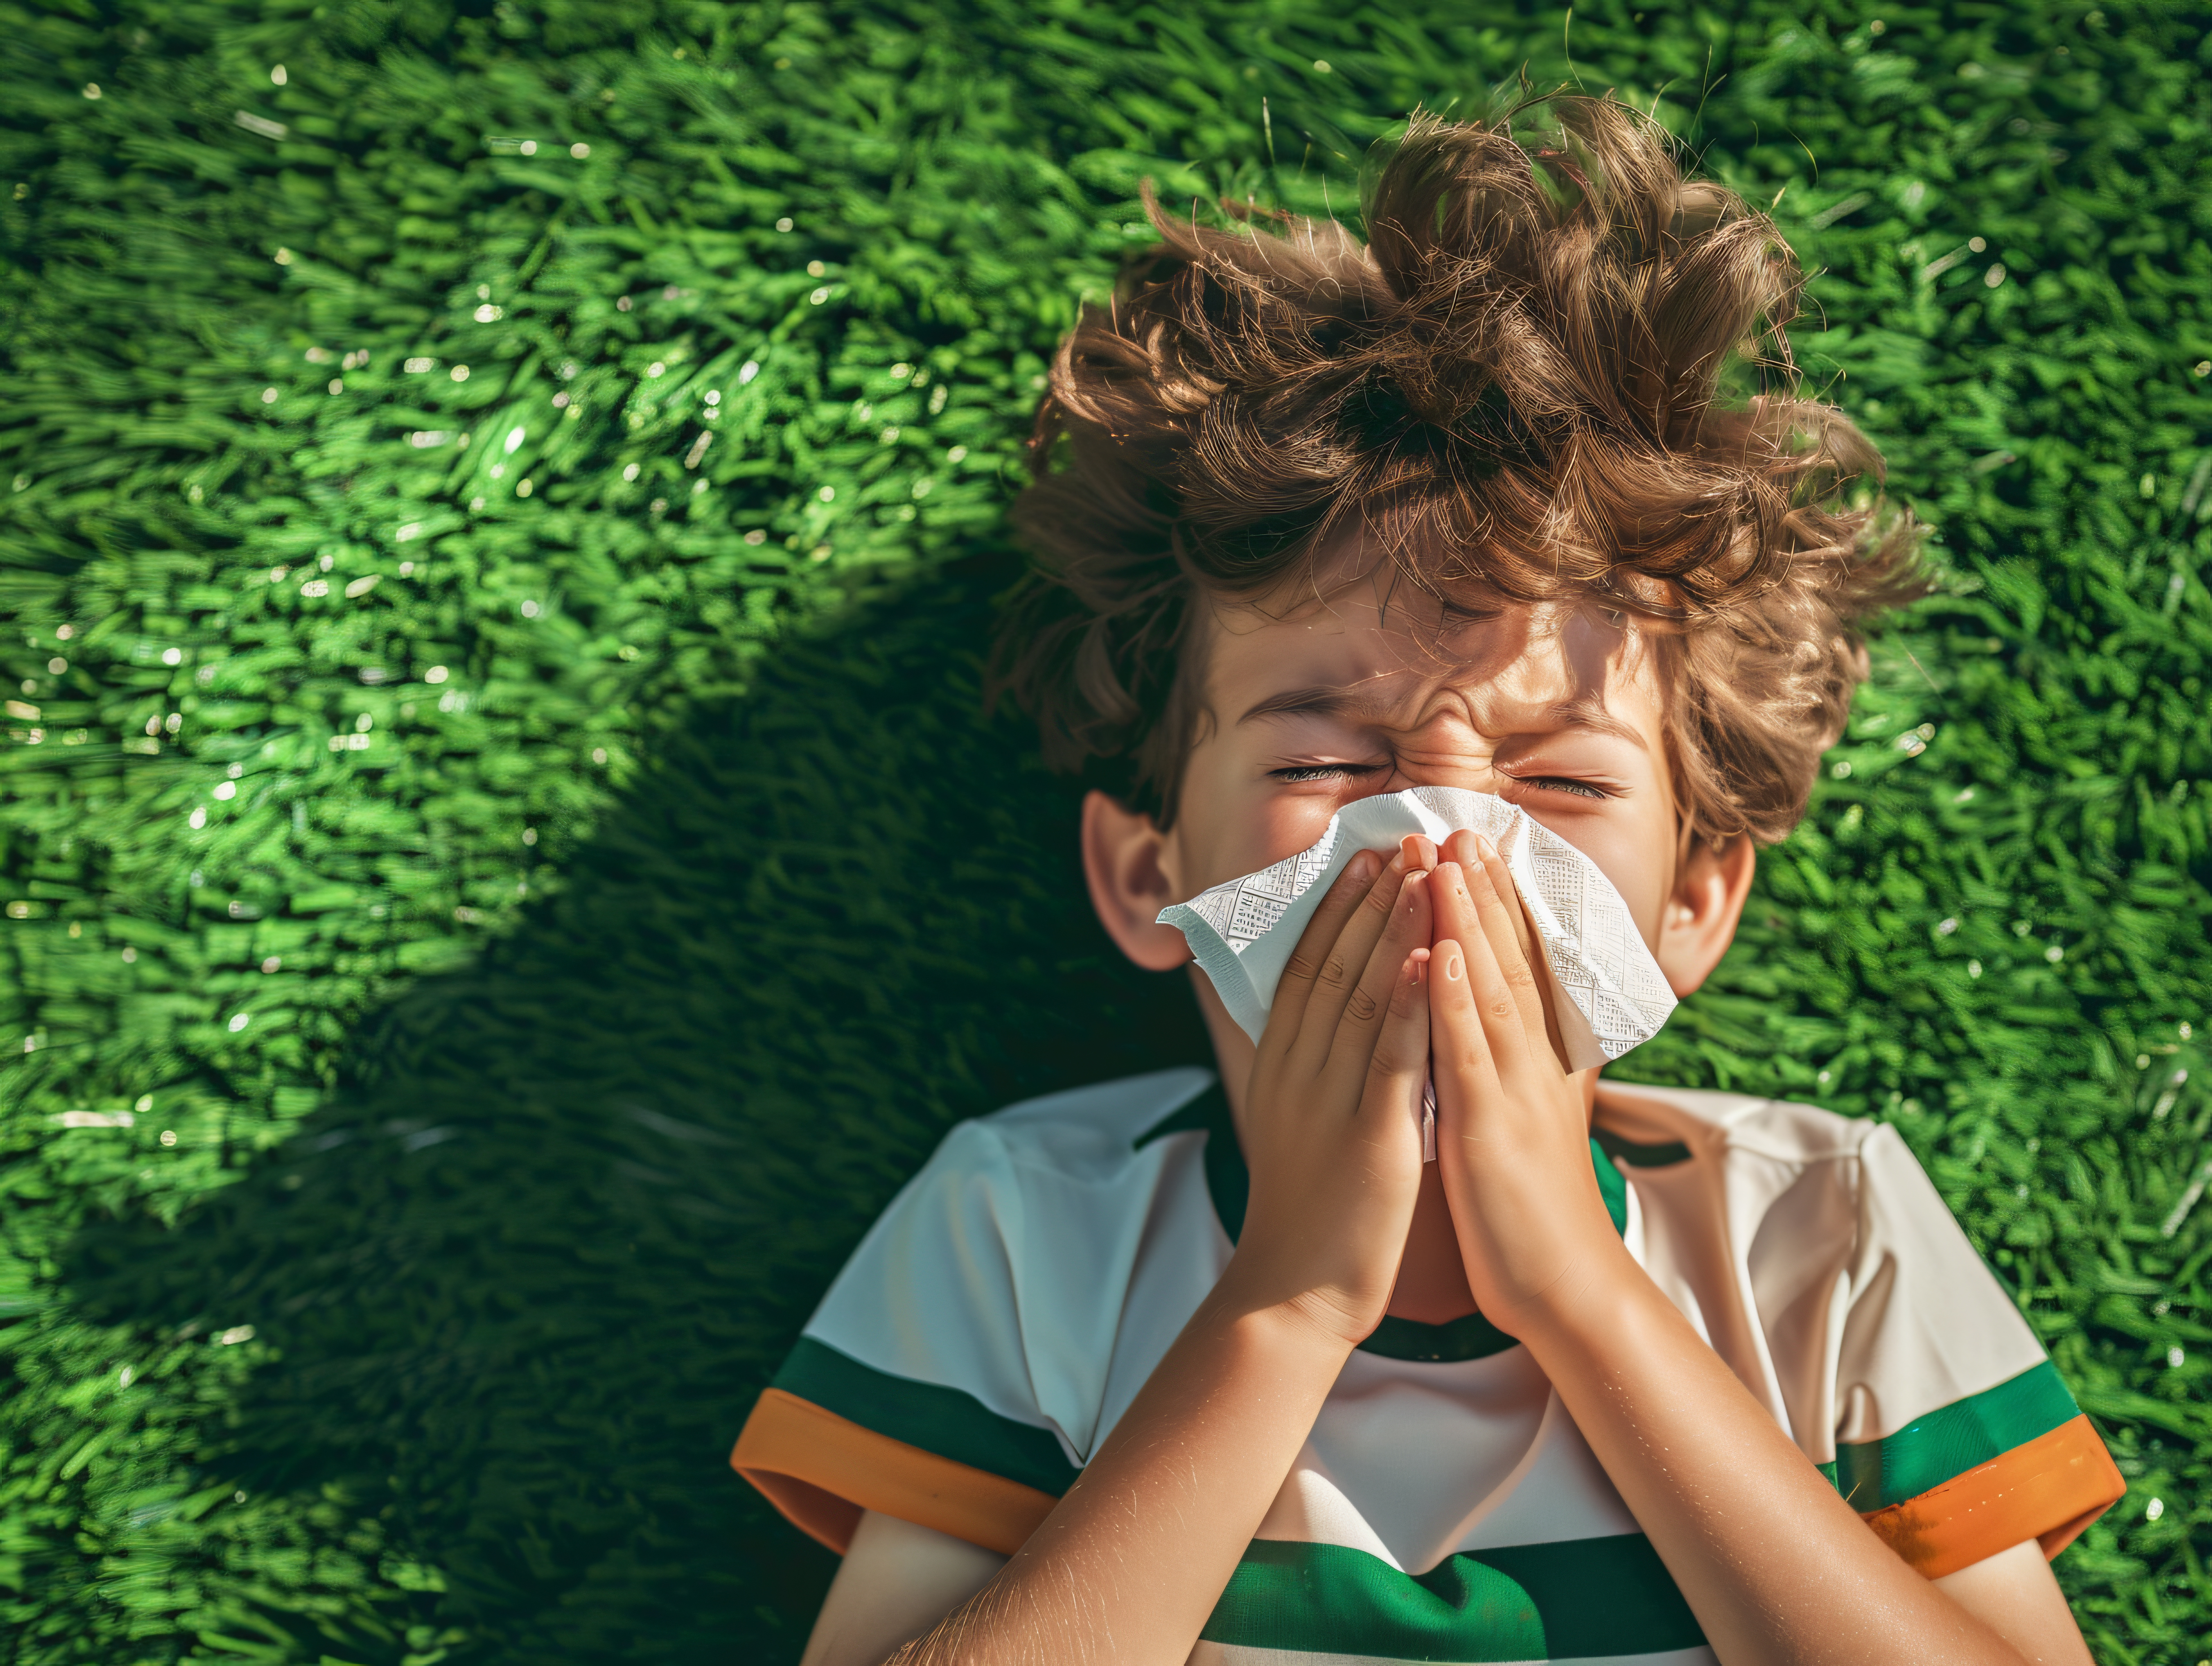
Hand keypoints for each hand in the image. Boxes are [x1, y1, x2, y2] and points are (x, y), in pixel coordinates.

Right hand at [1221, 845, 1433, 1346]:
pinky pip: (1393, 1057)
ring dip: (1395, 929)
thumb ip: (1316, 1066)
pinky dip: (1414, 1003)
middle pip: (1335, 966)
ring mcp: (1333, 1099)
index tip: (1367, 857)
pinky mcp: (1371, 1135)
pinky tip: (1434, 958)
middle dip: (1371, 898)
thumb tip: (1333, 1015)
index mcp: (1285, 1065)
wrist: (1293, 1293)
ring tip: (1424, 871)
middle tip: (1403, 838)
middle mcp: (1301, 1070)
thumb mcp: (1301, 1120)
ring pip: (1364, 996)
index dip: (1338, 908)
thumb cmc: (1309, 1210)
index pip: (1309, 967)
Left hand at [1427, 831, 1628, 1335]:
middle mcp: (1531, 1062)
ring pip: (1490, 988)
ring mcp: (1514, 1090)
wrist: (1564, 1284)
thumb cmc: (1531, 1204)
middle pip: (1507, 960)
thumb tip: (1492, 1019)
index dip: (1496, 903)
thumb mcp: (1521, 1115)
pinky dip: (1453, 998)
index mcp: (1533, 1059)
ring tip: (1443, 858)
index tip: (1474, 845)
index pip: (1516, 964)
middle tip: (1458, 825)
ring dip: (1466, 920)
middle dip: (1479, 890)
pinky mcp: (1491, 1128)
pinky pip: (1470, 1053)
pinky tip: (1436, 951)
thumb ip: (1506, 1064)